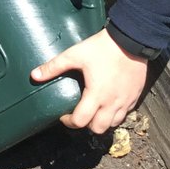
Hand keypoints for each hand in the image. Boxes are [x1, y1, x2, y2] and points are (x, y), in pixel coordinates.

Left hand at [30, 28, 148, 134]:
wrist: (130, 39)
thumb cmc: (102, 48)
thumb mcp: (75, 55)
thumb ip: (54, 66)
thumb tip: (34, 75)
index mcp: (96, 95)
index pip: (81, 121)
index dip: (69, 122)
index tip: (64, 115)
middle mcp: (112, 102)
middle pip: (98, 129)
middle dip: (86, 125)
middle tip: (80, 114)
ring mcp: (126, 101)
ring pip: (113, 124)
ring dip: (102, 121)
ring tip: (94, 110)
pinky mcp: (135, 96)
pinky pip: (126, 113)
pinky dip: (116, 113)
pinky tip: (109, 102)